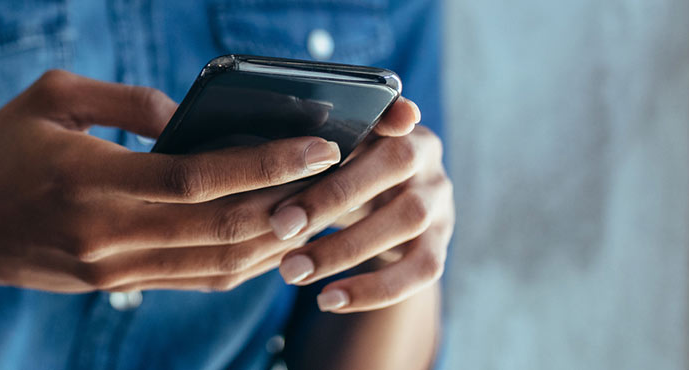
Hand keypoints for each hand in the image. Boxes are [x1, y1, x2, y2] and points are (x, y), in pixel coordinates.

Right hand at [0, 70, 342, 292]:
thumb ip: (127, 101)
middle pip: (220, 227)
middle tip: (340, 179)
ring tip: (319, 208)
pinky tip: (273, 238)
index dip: (265, 164)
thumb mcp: (50, 100)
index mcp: (89, 179)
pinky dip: (242, 262)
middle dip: (290, 204)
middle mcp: (105, 232)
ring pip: (216, 263)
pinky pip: (193, 279)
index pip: (197, 179)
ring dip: (276, 240)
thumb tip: (190, 117)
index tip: (318, 145)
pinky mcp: (113, 286)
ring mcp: (112, 268)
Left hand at [267, 97, 454, 312]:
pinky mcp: (441, 244)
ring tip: (291, 270)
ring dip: (344, 249)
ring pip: (406, 220)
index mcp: (394, 122)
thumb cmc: (335, 175)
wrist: (380, 214)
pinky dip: (373, 290)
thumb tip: (247, 149)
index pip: (391, 109)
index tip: (346, 132)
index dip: (382, 114)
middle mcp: (425, 155)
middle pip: (394, 164)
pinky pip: (420, 270)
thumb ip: (301, 146)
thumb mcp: (323, 156)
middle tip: (280, 225)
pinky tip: (327, 300)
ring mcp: (440, 200)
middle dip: (332, 196)